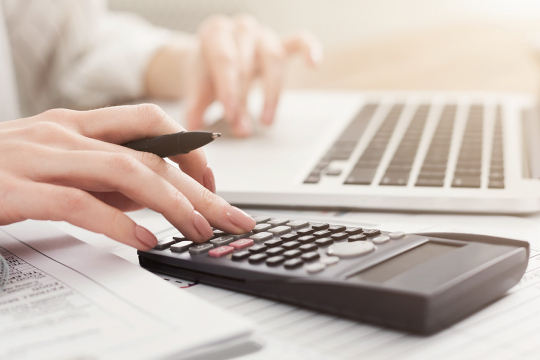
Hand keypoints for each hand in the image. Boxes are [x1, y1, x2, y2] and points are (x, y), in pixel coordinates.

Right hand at [0, 104, 255, 249]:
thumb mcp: (63, 167)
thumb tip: (158, 195)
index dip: (189, 151)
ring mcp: (40, 157)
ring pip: (125, 171)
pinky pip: (79, 204)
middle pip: (150, 153)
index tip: (213, 184)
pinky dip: (118, 222)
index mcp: (77, 123)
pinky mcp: (16, 189)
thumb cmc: (2, 172)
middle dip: (199, 188)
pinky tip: (146, 240)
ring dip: (171, 204)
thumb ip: (107, 178)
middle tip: (231, 216)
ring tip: (200, 231)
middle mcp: (64, 132)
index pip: (150, 123)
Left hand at [145, 15, 321, 136]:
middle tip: (242, 127)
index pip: (225, 61)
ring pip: (273, 58)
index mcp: (215, 33)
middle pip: (247, 63)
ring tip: (266, 120)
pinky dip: (310, 50)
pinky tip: (314, 64)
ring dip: (271, 93)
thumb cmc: (207, 70)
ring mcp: (263, 34)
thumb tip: (196, 128)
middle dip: (244, 99)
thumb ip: (196, 108)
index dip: (229, 90)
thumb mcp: (197, 87)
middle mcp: (241, 29)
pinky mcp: (281, 42)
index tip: (231, 115)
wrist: (212, 57)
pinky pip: (300, 40)